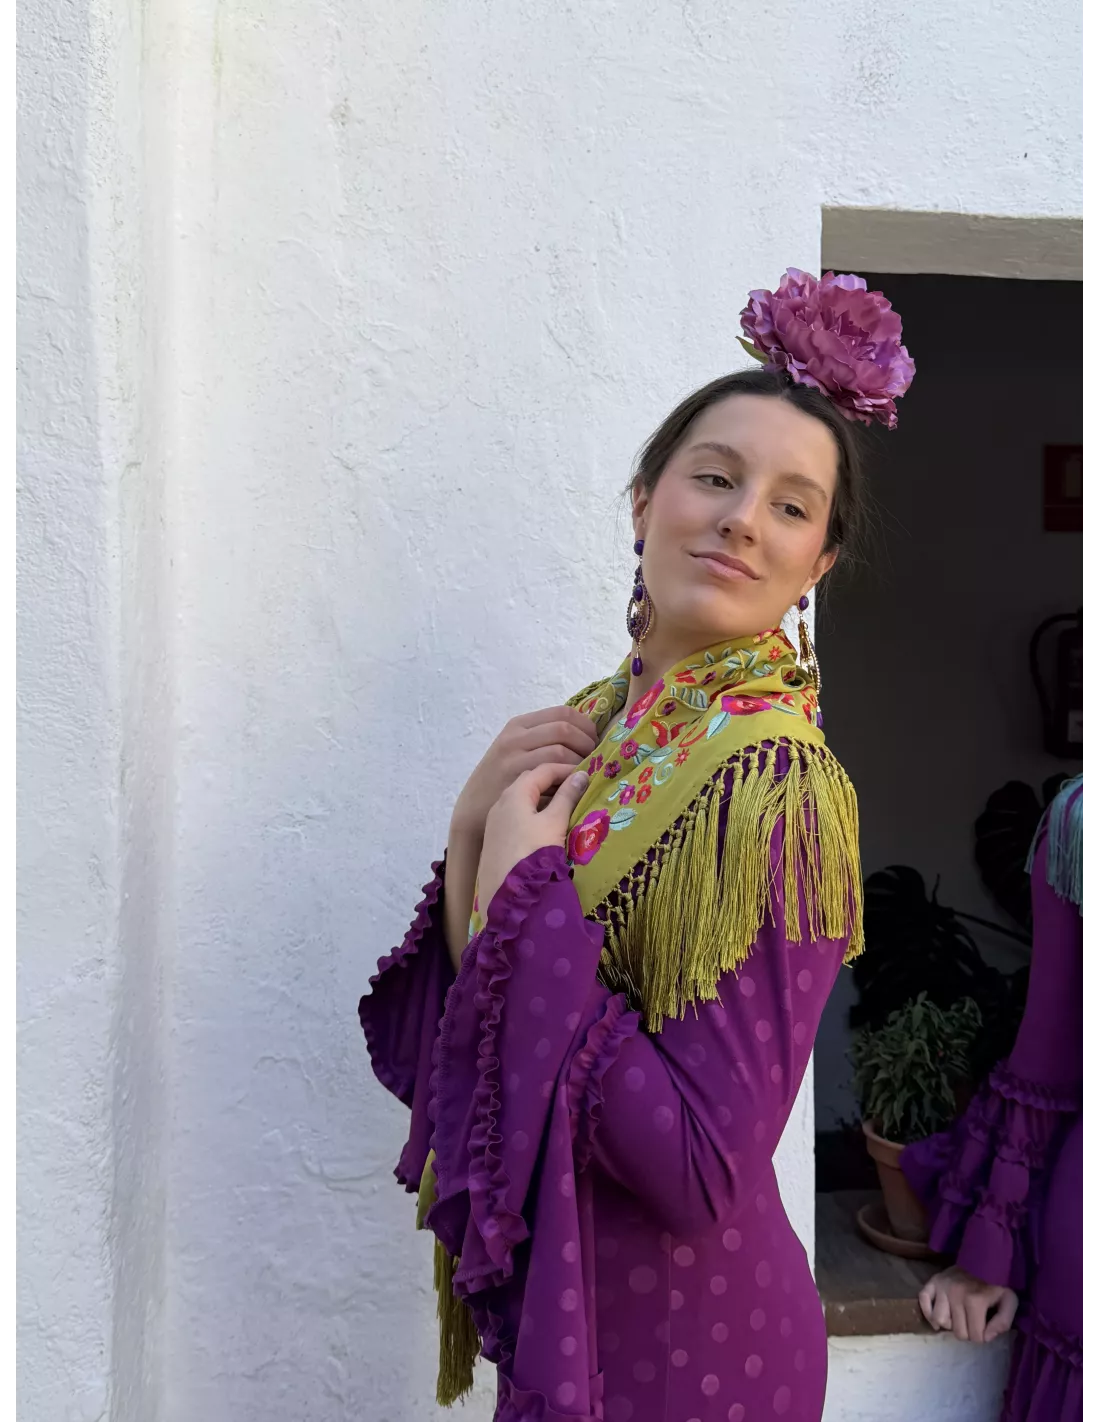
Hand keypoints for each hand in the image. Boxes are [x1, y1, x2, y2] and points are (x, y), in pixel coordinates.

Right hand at [450, 708, 598, 842]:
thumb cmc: (503, 779)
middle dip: (586, 743)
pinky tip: (572, 784)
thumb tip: (587, 736)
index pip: (563, 712)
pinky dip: (569, 776)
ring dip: (580, 761)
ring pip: (561, 750)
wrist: (474, 807)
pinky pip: (553, 771)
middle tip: (595, 758)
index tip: (594, 741)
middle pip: (564, 728)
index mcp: (519, 725)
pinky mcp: (516, 779)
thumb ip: (544, 739)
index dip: (585, 725)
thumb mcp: (518, 749)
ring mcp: (514, 757)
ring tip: (584, 773)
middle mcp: (515, 737)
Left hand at [476, 763, 591, 915]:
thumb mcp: (554, 823)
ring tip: (567, 808)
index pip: (542, 770)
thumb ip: (567, 797)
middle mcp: (500, 804)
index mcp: (514, 794)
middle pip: (530, 783)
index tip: (586, 775)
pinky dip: (534, 815)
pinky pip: (517, 818)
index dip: (565, 769)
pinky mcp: (495, 842)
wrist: (506, 896)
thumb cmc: (533, 853)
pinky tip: (546, 828)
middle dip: (554, 782)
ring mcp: (495, 824)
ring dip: (544, 800)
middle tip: (578, 789)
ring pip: (522, 802)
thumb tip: (581, 775)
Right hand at [918, 1266, 1017, 1342]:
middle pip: (958, 1332)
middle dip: (967, 1332)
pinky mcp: (933, 1281)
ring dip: (950, 1324)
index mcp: (975, 1300)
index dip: (982, 1336)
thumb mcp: (1009, 1301)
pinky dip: (928, 1313)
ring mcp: (941, 1286)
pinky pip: (923, 1300)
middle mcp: (955, 1293)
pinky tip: (938, 1318)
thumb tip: (987, 1337)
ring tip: (958, 1318)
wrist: (983, 1258)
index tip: (986, 1326)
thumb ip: (1003, 1322)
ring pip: (939, 1320)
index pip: (975, 1336)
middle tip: (972, 1322)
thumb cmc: (996, 1283)